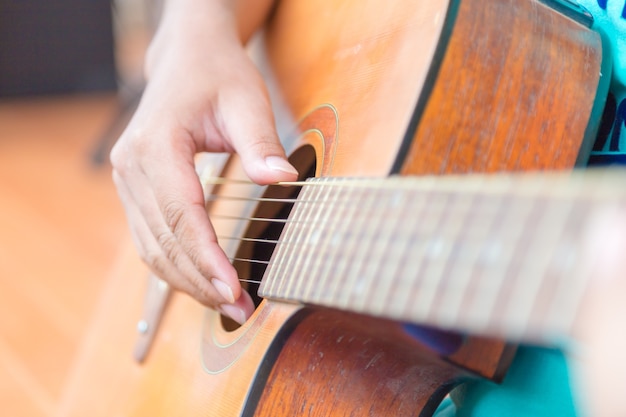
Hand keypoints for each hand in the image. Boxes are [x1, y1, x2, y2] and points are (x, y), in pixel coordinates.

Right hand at [110, 0, 296, 323]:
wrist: (187, 59)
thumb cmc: (218, 75)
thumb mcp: (246, 100)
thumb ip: (261, 142)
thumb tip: (284, 180)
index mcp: (155, 145)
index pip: (181, 215)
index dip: (207, 258)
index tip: (234, 290)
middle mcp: (131, 166)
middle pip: (164, 240)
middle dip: (201, 281)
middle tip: (240, 310)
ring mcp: (128, 180)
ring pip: (152, 248)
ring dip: (187, 282)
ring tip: (226, 306)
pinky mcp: (135, 189)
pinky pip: (151, 239)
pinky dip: (176, 265)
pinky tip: (204, 281)